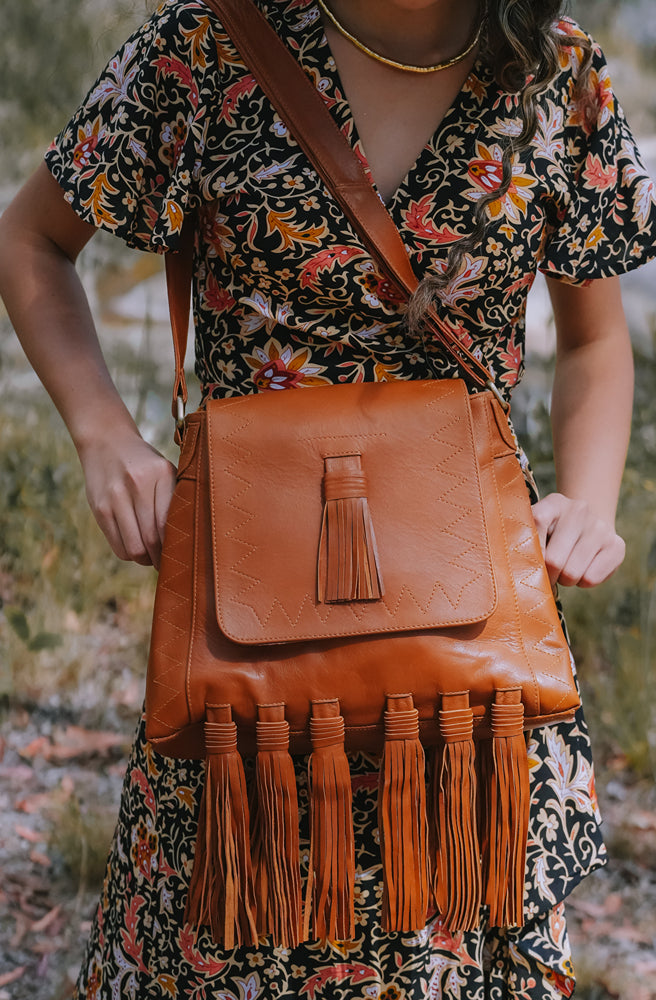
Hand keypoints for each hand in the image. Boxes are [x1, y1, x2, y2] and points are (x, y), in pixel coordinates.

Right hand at [78, 431, 176, 569]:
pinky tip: (136, 548)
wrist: (106, 441)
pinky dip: (129, 554)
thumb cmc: (144, 463)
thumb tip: (187, 540)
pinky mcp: (99, 508)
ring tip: (153, 558)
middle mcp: (136, 484)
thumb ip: (175, 499)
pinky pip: (117, 545)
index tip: (182, 555)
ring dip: (146, 560)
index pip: (169, 523)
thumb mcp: (165, 471)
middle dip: (161, 558)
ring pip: (134, 547)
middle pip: (151, 538)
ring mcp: (114, 497)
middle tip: (169, 563)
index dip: (175, 546)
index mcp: (160, 473)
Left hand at [531, 493, 625, 587]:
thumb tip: (521, 566)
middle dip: (547, 573)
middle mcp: (579, 510)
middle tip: (548, 570)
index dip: (530, 552)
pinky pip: (591, 579)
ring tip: (564, 569)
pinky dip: (582, 582)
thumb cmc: (551, 535)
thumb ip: (524, 540)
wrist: (587, 527)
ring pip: (572, 573)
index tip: (529, 560)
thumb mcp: (534, 529)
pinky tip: (582, 569)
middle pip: (553, 560)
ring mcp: (600, 527)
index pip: (536, 525)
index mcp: (554, 502)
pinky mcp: (616, 546)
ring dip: (564, 579)